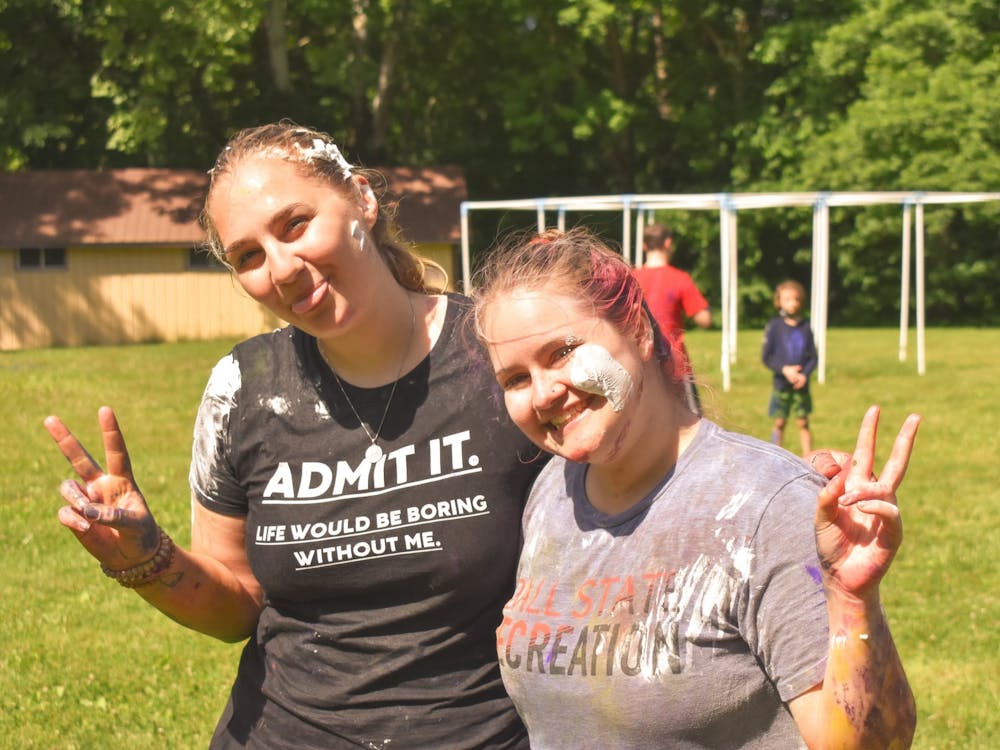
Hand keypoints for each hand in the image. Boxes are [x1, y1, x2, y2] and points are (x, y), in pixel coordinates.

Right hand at [44, 407, 159, 568]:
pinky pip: (66, 512)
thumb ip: (115, 516)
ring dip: (74, 499)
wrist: (132, 556)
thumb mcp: (137, 525)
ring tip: (87, 514)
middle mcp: (101, 485)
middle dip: (65, 439)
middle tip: (49, 419)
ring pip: (68, 488)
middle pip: (79, 458)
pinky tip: (86, 527)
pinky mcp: (76, 516)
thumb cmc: (141, 535)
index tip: (105, 410)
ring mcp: (86, 500)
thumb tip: (88, 511)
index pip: (116, 452)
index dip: (111, 432)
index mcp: (122, 480)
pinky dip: (73, 519)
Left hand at [814, 406, 920, 601]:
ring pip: (884, 488)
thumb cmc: (830, 546)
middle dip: (904, 439)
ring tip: (844, 504)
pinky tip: (859, 509)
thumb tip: (841, 478)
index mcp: (856, 488)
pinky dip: (874, 506)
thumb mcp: (820, 517)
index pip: (866, 454)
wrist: (840, 577)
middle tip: (916, 416)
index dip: (869, 433)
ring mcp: (886, 513)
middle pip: (895, 462)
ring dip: (862, 493)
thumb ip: (826, 496)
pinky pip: (889, 510)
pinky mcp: (894, 532)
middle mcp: (874, 497)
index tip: (874, 409)